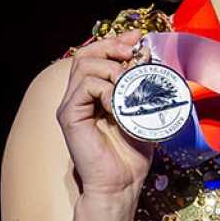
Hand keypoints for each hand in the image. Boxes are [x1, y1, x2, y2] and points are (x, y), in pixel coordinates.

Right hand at [56, 31, 156, 202]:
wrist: (122, 183)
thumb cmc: (133, 153)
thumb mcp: (144, 112)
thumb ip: (144, 87)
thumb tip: (150, 59)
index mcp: (96, 93)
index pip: (98, 55)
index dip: (116, 41)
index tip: (139, 37)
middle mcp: (80, 96)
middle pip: (85, 53)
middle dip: (112, 45)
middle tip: (134, 51)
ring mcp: (72, 105)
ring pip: (84, 65)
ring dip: (113, 68)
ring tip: (130, 86)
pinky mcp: (69, 116)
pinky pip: (85, 87)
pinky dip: (106, 89)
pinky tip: (119, 105)